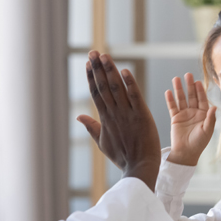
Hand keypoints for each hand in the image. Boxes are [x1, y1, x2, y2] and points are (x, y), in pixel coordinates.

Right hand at [77, 51, 161, 190]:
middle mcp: (114, 114)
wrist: (140, 168)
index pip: (96, 93)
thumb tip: (78, 116)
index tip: (87, 64)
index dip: (91, 77)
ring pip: (117, 88)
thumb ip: (91, 127)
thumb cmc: (123, 157)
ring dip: (110, 71)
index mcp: (105, 119)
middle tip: (93, 52)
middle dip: (97, 68)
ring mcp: (127, 114)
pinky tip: (124, 70)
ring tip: (104, 56)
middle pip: (103, 87)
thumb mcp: (103, 143)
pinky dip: (130, 84)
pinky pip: (135, 97)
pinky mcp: (142, 116)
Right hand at [165, 73, 216, 165]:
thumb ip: (210, 118)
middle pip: (191, 96)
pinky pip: (172, 107)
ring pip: (181, 99)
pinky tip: (168, 92)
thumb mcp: (207, 131)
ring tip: (176, 79)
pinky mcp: (175, 118)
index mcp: (204, 114)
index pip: (202, 99)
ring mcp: (184, 114)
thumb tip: (214, 107)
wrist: (186, 153)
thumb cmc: (199, 143)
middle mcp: (194, 112)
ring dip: (179, 89)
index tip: (198, 82)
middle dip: (190, 86)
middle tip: (187, 75)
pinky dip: (170, 99)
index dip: (200, 90)